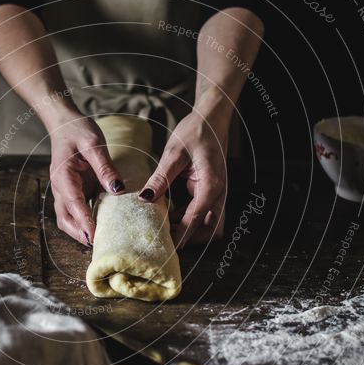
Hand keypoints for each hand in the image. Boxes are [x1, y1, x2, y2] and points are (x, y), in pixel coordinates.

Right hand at [49, 112, 124, 245]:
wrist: (65, 123)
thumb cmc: (78, 130)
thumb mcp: (94, 143)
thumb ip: (105, 167)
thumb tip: (116, 189)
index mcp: (63, 176)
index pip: (73, 203)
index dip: (84, 221)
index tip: (94, 236)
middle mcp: (60, 187)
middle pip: (65, 219)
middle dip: (79, 234)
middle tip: (98, 245)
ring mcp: (64, 191)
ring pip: (67, 219)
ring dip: (80, 231)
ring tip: (99, 241)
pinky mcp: (73, 192)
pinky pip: (76, 212)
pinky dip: (84, 223)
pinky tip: (100, 227)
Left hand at [139, 112, 227, 246]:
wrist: (211, 117)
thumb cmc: (196, 131)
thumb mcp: (174, 153)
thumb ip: (161, 178)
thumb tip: (145, 198)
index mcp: (211, 185)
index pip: (196, 219)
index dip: (181, 235)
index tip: (165, 247)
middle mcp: (218, 193)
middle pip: (209, 230)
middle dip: (190, 238)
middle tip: (164, 240)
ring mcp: (216, 193)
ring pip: (207, 224)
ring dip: (188, 229)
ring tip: (163, 229)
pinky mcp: (210, 191)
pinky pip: (201, 213)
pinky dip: (187, 218)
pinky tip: (168, 215)